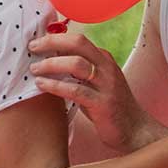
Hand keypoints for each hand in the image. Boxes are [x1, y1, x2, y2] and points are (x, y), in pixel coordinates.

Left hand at [29, 33, 148, 151]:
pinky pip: (75, 90)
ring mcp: (106, 84)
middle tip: (32, 47)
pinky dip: (56, 85)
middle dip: (52, 42)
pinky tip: (42, 85)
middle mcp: (106, 67)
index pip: (78, 39)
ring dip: (52, 64)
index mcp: (103, 59)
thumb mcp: (94, 84)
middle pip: (78, 43)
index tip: (37, 41)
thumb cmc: (108, 107)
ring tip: (34, 69)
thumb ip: (77, 71)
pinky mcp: (103, 103)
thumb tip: (50, 59)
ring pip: (76, 64)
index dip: (55, 37)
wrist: (135, 130)